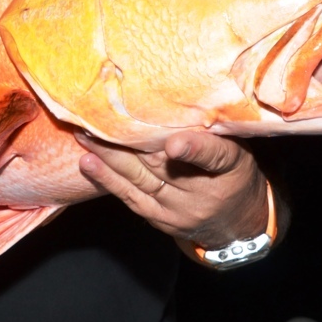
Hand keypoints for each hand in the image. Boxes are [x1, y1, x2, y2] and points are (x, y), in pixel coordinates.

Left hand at [76, 129, 269, 250]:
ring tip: (84, 136)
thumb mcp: (235, 147)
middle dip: (127, 141)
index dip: (194, 148)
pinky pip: (130, 197)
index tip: (174, 143)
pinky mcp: (159, 218)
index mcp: (229, 167)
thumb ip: (208, 130)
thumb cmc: (232, 172)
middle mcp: (202, 192)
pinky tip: (88, 163)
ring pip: (138, 179)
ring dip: (108, 157)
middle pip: (161, 163)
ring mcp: (177, 209)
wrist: (237, 222)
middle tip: (98, 117)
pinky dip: (107, 179)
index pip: (215, 156)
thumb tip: (170, 99)